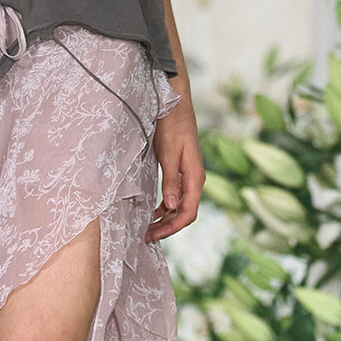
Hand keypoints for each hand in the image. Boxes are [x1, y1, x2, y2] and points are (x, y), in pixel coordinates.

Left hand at [145, 97, 203, 242]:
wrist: (175, 104)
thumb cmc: (172, 126)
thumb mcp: (168, 154)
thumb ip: (170, 181)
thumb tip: (171, 207)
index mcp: (195, 177)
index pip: (188, 213)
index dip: (171, 228)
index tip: (153, 235)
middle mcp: (195, 179)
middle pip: (184, 213)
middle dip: (166, 227)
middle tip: (145, 236)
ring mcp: (189, 176)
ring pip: (180, 206)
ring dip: (165, 219)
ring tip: (146, 227)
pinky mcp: (181, 171)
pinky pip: (176, 196)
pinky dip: (165, 207)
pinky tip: (152, 211)